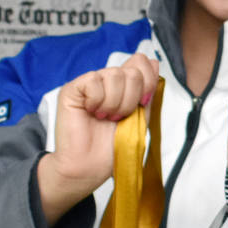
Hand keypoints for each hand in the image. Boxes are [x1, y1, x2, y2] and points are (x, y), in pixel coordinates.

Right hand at [36, 52, 158, 224]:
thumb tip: (154, 63)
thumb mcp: (140, 116)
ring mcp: (89, 83)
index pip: (141, 61)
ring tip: (106, 118)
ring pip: (114, 75)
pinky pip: (93, 80)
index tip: (143, 104)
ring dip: (115, 103)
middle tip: (119, 117)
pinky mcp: (72, 89)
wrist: (91, 166)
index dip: (148, 81)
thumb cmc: (113, 146)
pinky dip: (98, 101)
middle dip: (131, 99)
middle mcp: (107, 81)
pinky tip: (92, 113)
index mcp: (124, 86)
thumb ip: (148, 90)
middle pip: (132, 70)